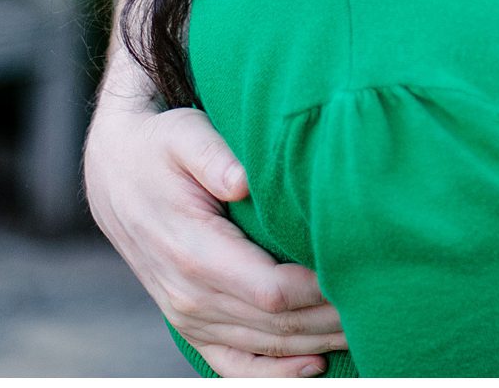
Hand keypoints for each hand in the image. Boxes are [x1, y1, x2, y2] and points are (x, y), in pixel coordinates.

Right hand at [84, 96, 345, 375]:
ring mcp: (188, 317)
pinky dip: (274, 374)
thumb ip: (213, 155)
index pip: (273, 290)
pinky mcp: (190, 325)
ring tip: (365, 328)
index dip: (322, 291)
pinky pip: (233, 365)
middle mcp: (190, 295)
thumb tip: (243, 179)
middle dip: (333, 319)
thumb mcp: (182, 134)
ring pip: (265, 347)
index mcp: (193, 252)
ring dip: (318, 343)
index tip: (362, 272)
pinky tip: (315, 366)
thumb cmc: (160, 148)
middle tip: (383, 303)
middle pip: (278, 325)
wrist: (116, 176)